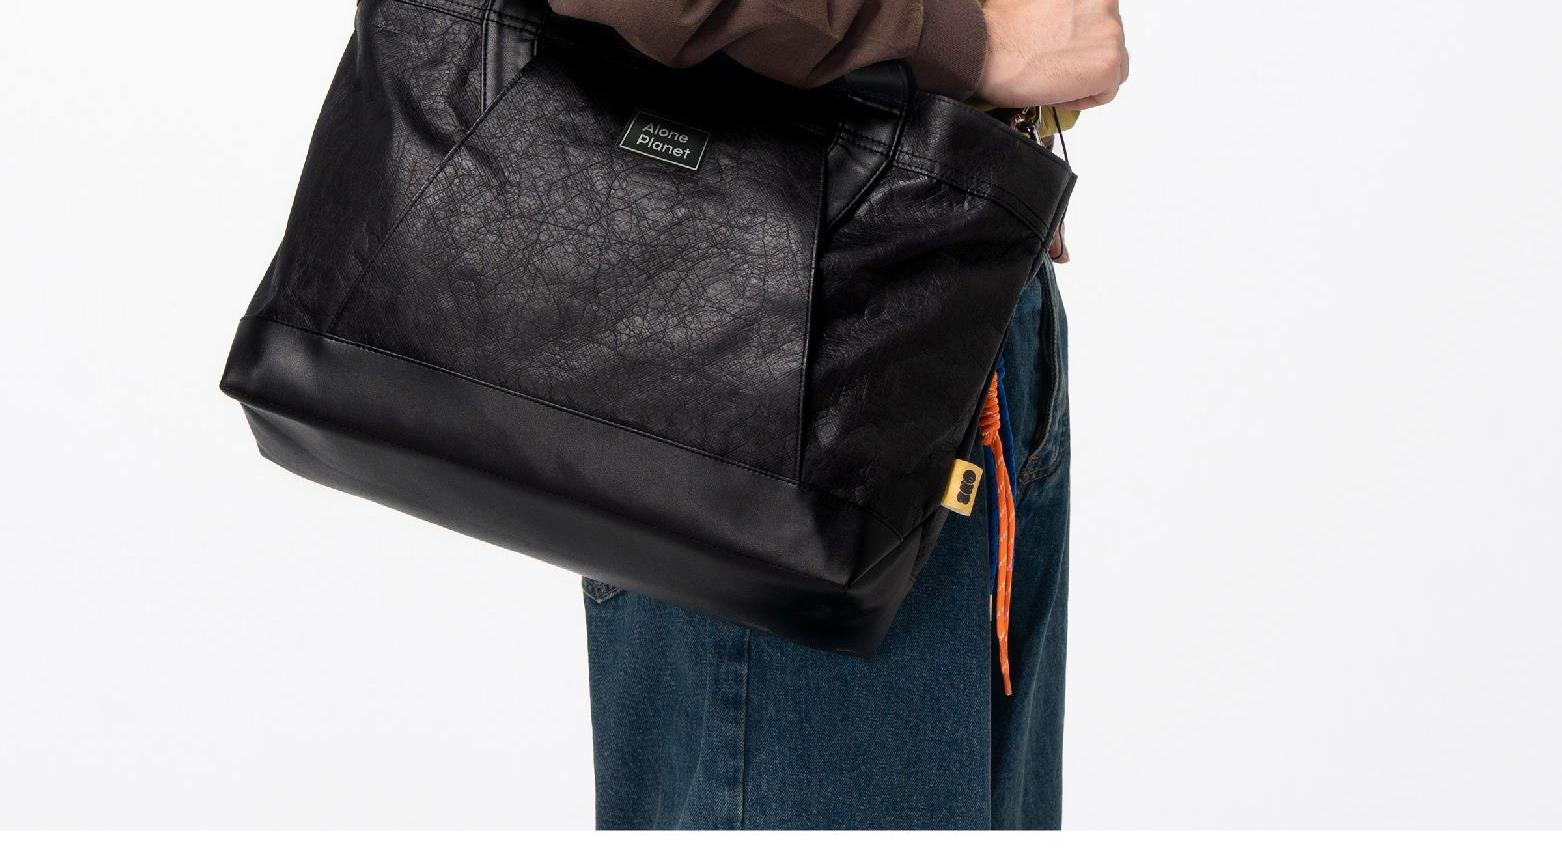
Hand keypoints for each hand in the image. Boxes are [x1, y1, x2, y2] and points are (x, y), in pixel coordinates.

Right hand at [977, 0, 1129, 109]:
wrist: (987, 52)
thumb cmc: (1000, 29)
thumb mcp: (1034, 1)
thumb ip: (1063, 7)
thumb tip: (1062, 22)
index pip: (1101, 18)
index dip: (1080, 38)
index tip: (1061, 48)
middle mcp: (1106, 4)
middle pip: (1109, 42)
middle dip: (1085, 57)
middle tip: (1054, 64)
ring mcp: (1111, 33)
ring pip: (1112, 67)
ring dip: (1085, 77)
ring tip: (1053, 77)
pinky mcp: (1108, 64)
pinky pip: (1106, 92)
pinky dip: (1082, 98)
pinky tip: (1056, 89)